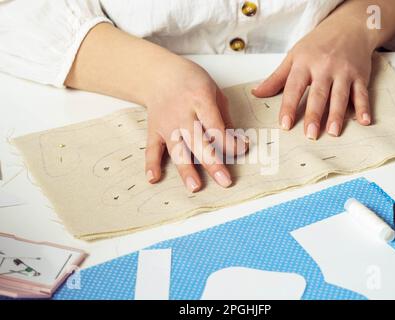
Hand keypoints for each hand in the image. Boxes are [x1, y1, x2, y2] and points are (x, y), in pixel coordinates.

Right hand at [66, 23, 246, 192]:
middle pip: (198, 142)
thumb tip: (235, 143)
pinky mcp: (154, 130)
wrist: (159, 74)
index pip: (216, 126)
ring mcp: (166, 124)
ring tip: (195, 186)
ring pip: (177, 149)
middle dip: (213, 163)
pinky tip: (153, 178)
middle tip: (225, 181)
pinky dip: (151, 164)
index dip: (230, 141)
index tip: (242, 149)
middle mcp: (182, 114)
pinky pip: (152, 148)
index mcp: (200, 100)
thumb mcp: (214, 91)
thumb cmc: (191, 81)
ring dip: (185, 169)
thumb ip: (224, 117)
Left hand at [253, 23, 372, 138]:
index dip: (289, 107)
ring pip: (340, 96)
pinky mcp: (360, 75)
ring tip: (333, 132)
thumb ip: (276, 78)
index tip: (285, 124)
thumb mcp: (294, 56)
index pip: (294, 88)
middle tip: (310, 135)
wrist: (349, 27)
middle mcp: (325, 68)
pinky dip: (364, 108)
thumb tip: (256, 93)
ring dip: (337, 115)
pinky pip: (362, 93)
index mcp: (305, 64)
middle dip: (314, 115)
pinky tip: (364, 121)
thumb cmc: (317, 45)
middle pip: (319, 94)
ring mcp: (344, 72)